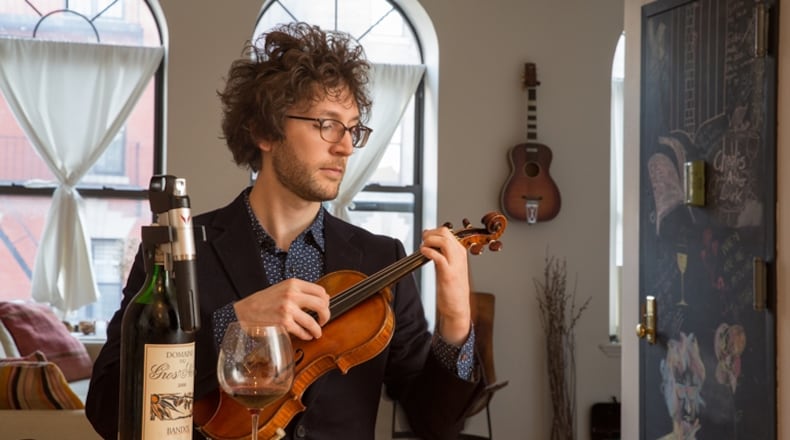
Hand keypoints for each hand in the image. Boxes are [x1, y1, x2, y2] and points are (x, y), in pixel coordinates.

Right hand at [233, 278, 329, 340]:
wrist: (245, 309)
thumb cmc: (265, 300)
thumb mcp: (284, 288)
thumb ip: (301, 292)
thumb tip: (323, 299)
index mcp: (293, 284)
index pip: (320, 291)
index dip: (326, 301)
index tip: (324, 307)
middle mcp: (292, 294)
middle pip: (322, 305)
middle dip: (326, 315)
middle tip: (323, 320)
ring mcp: (288, 309)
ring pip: (313, 321)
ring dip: (318, 329)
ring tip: (317, 332)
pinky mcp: (283, 322)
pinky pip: (302, 331)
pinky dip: (307, 335)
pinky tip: (306, 335)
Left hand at [420, 226, 470, 344]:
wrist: (457, 307)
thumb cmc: (451, 288)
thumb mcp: (448, 266)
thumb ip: (440, 254)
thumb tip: (429, 240)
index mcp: (460, 253)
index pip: (447, 232)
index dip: (432, 231)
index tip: (424, 236)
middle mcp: (459, 256)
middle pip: (445, 233)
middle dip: (430, 233)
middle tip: (422, 240)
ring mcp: (455, 264)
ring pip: (444, 241)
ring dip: (429, 240)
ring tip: (422, 246)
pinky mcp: (449, 274)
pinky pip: (439, 257)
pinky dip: (428, 251)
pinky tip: (423, 253)